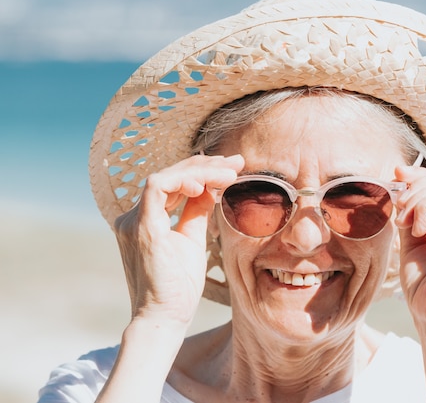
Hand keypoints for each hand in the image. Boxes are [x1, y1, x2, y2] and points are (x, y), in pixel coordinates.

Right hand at [113, 154, 243, 326]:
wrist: (165, 319)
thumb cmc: (178, 288)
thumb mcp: (191, 240)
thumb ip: (196, 213)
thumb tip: (209, 188)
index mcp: (145, 220)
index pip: (172, 184)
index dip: (201, 172)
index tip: (231, 169)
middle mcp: (133, 217)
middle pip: (170, 177)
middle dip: (206, 166)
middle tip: (236, 162)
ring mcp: (133, 221)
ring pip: (165, 177)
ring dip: (200, 171)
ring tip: (229, 173)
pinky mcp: (141, 228)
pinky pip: (157, 187)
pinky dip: (183, 180)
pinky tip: (205, 185)